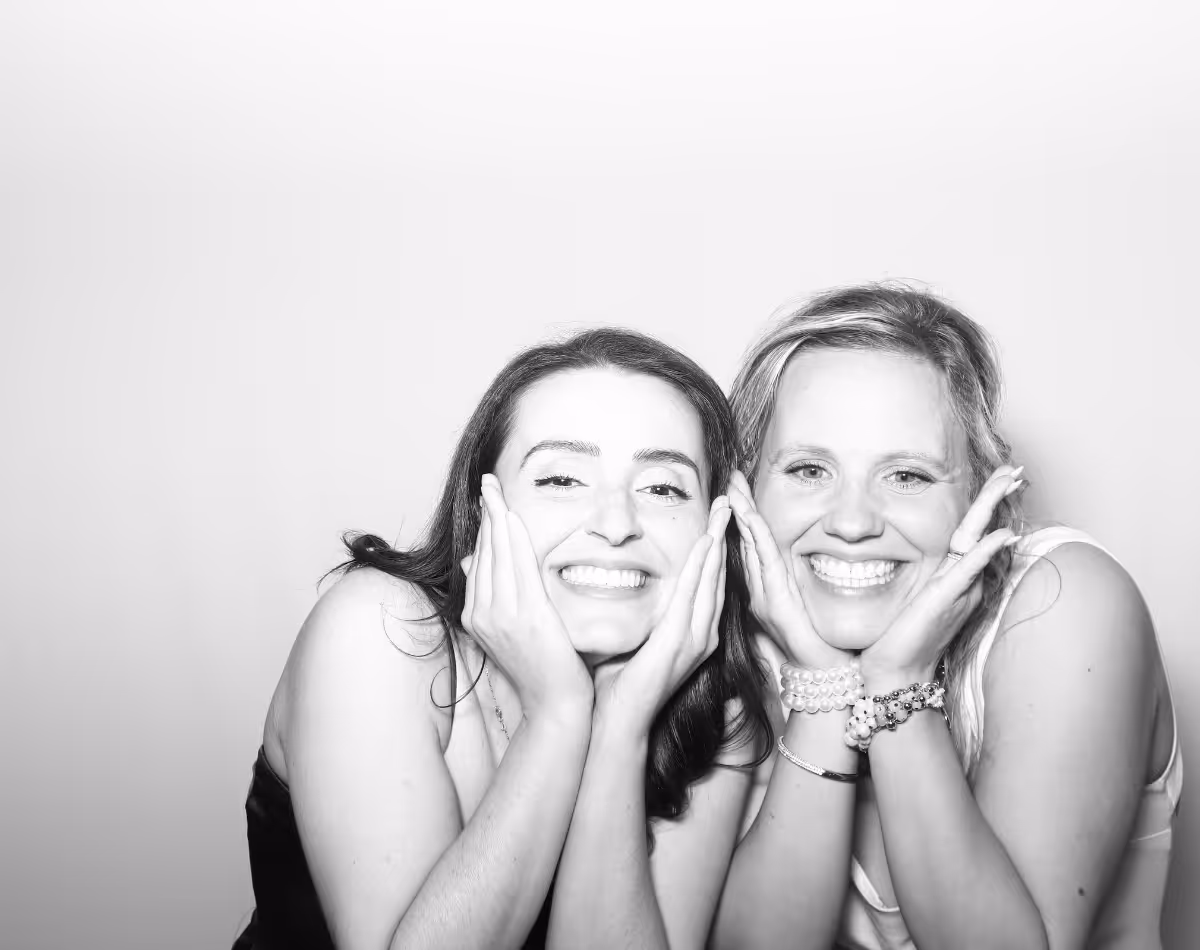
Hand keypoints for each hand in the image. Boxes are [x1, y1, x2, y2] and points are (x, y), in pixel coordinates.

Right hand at [461, 474, 592, 718]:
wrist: (554, 704)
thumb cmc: (540, 667)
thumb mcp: (507, 630)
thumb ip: (493, 596)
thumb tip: (473, 561)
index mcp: (476, 615)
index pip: (480, 560)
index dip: (484, 526)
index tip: (487, 498)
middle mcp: (482, 613)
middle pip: (485, 551)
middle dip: (487, 513)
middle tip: (489, 482)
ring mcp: (502, 615)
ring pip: (498, 554)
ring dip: (497, 517)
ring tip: (496, 489)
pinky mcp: (526, 616)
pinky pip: (518, 567)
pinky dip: (514, 539)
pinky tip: (513, 517)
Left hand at [592, 497, 730, 736]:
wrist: (621, 721)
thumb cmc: (623, 685)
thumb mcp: (640, 640)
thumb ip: (644, 615)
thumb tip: (624, 585)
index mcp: (696, 635)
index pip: (710, 585)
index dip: (716, 552)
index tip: (717, 521)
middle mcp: (703, 635)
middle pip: (718, 578)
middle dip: (723, 539)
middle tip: (728, 506)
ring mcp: (694, 639)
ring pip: (710, 581)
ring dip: (716, 545)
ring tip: (722, 514)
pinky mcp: (678, 642)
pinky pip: (692, 596)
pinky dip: (700, 568)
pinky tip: (704, 545)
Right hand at [728, 471, 851, 668]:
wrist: (822, 673)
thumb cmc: (821, 643)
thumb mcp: (810, 604)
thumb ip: (803, 583)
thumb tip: (811, 556)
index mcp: (767, 589)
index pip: (753, 546)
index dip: (746, 518)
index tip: (741, 492)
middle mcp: (759, 590)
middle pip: (744, 541)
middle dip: (737, 509)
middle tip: (731, 480)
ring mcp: (763, 596)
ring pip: (748, 547)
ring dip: (741, 515)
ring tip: (734, 489)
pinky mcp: (773, 601)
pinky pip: (763, 562)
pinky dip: (755, 536)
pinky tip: (750, 516)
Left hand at [860, 465, 1024, 690]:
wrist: (894, 671)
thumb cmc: (896, 637)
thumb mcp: (906, 596)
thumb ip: (912, 575)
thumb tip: (896, 553)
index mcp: (951, 577)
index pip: (971, 532)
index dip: (983, 505)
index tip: (995, 477)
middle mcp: (961, 580)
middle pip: (983, 529)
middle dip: (996, 497)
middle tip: (1014, 469)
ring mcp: (957, 589)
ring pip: (980, 540)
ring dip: (994, 510)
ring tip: (1009, 482)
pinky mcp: (946, 599)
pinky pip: (969, 569)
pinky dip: (985, 550)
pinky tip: (1000, 533)